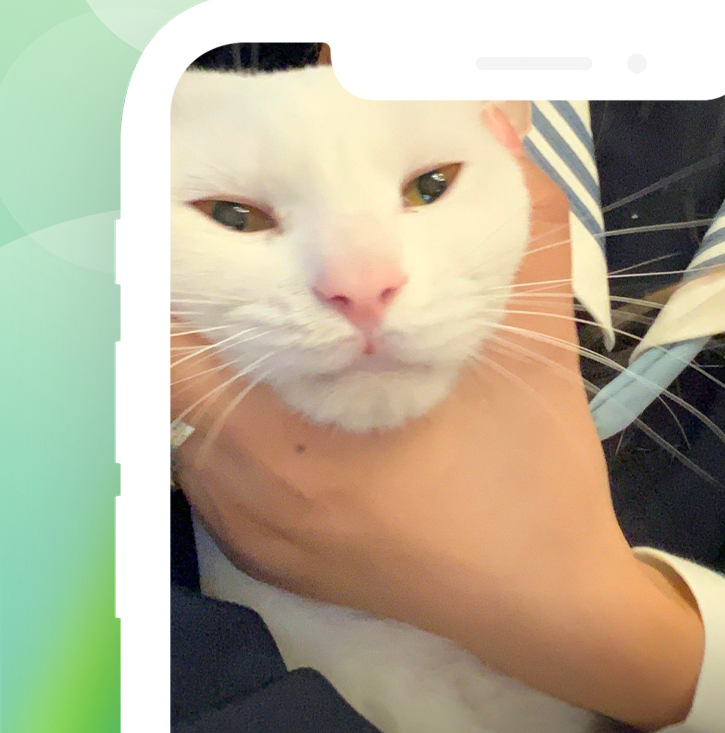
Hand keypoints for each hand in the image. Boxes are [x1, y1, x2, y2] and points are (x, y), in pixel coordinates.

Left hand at [172, 111, 704, 732]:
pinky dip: (219, 423)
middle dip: (195, 308)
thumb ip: (521, 229)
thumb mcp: (533, 348)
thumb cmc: (535, 482)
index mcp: (299, 450)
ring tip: (249, 310)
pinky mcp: (269, 557)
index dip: (186, 268)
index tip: (211, 219)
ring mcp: (257, 535)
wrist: (549, 607)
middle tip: (235, 253)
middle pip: (166, 381)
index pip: (184, 346)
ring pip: (180, 427)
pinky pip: (205, 474)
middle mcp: (256, 498)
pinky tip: (268, 390)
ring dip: (202, 365)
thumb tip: (505, 124)